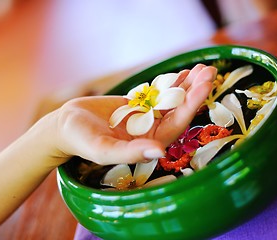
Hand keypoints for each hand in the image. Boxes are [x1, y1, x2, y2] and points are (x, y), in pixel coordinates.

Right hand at [50, 64, 215, 164]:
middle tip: (209, 71)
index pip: (176, 124)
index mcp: (147, 144)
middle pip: (178, 110)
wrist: (67, 125)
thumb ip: (130, 153)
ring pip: (170, 100)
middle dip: (194, 91)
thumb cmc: (82, 140)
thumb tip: (159, 152)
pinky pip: (157, 93)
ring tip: (202, 68)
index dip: (191, 106)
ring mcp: (145, 117)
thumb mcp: (103, 149)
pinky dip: (170, 83)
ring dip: (187, 85)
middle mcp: (151, 132)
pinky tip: (183, 73)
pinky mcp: (138, 106)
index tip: (204, 86)